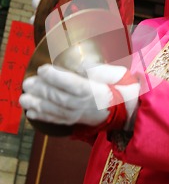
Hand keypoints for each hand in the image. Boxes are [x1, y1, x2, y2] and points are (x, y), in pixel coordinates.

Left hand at [19, 64, 139, 127]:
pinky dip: (44, 117)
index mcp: (96, 91)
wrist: (130, 110)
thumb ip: (98, 69)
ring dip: (38, 105)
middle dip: (42, 91)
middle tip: (28, 83)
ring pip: (57, 111)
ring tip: (24, 99)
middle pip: (61, 99)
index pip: (74, 84)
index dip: (57, 77)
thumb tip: (81, 63)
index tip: (43, 69)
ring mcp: (81, 115)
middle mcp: (87, 105)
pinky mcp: (77, 121)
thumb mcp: (116, 74)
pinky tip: (31, 113)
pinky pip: (59, 120)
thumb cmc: (122, 88)